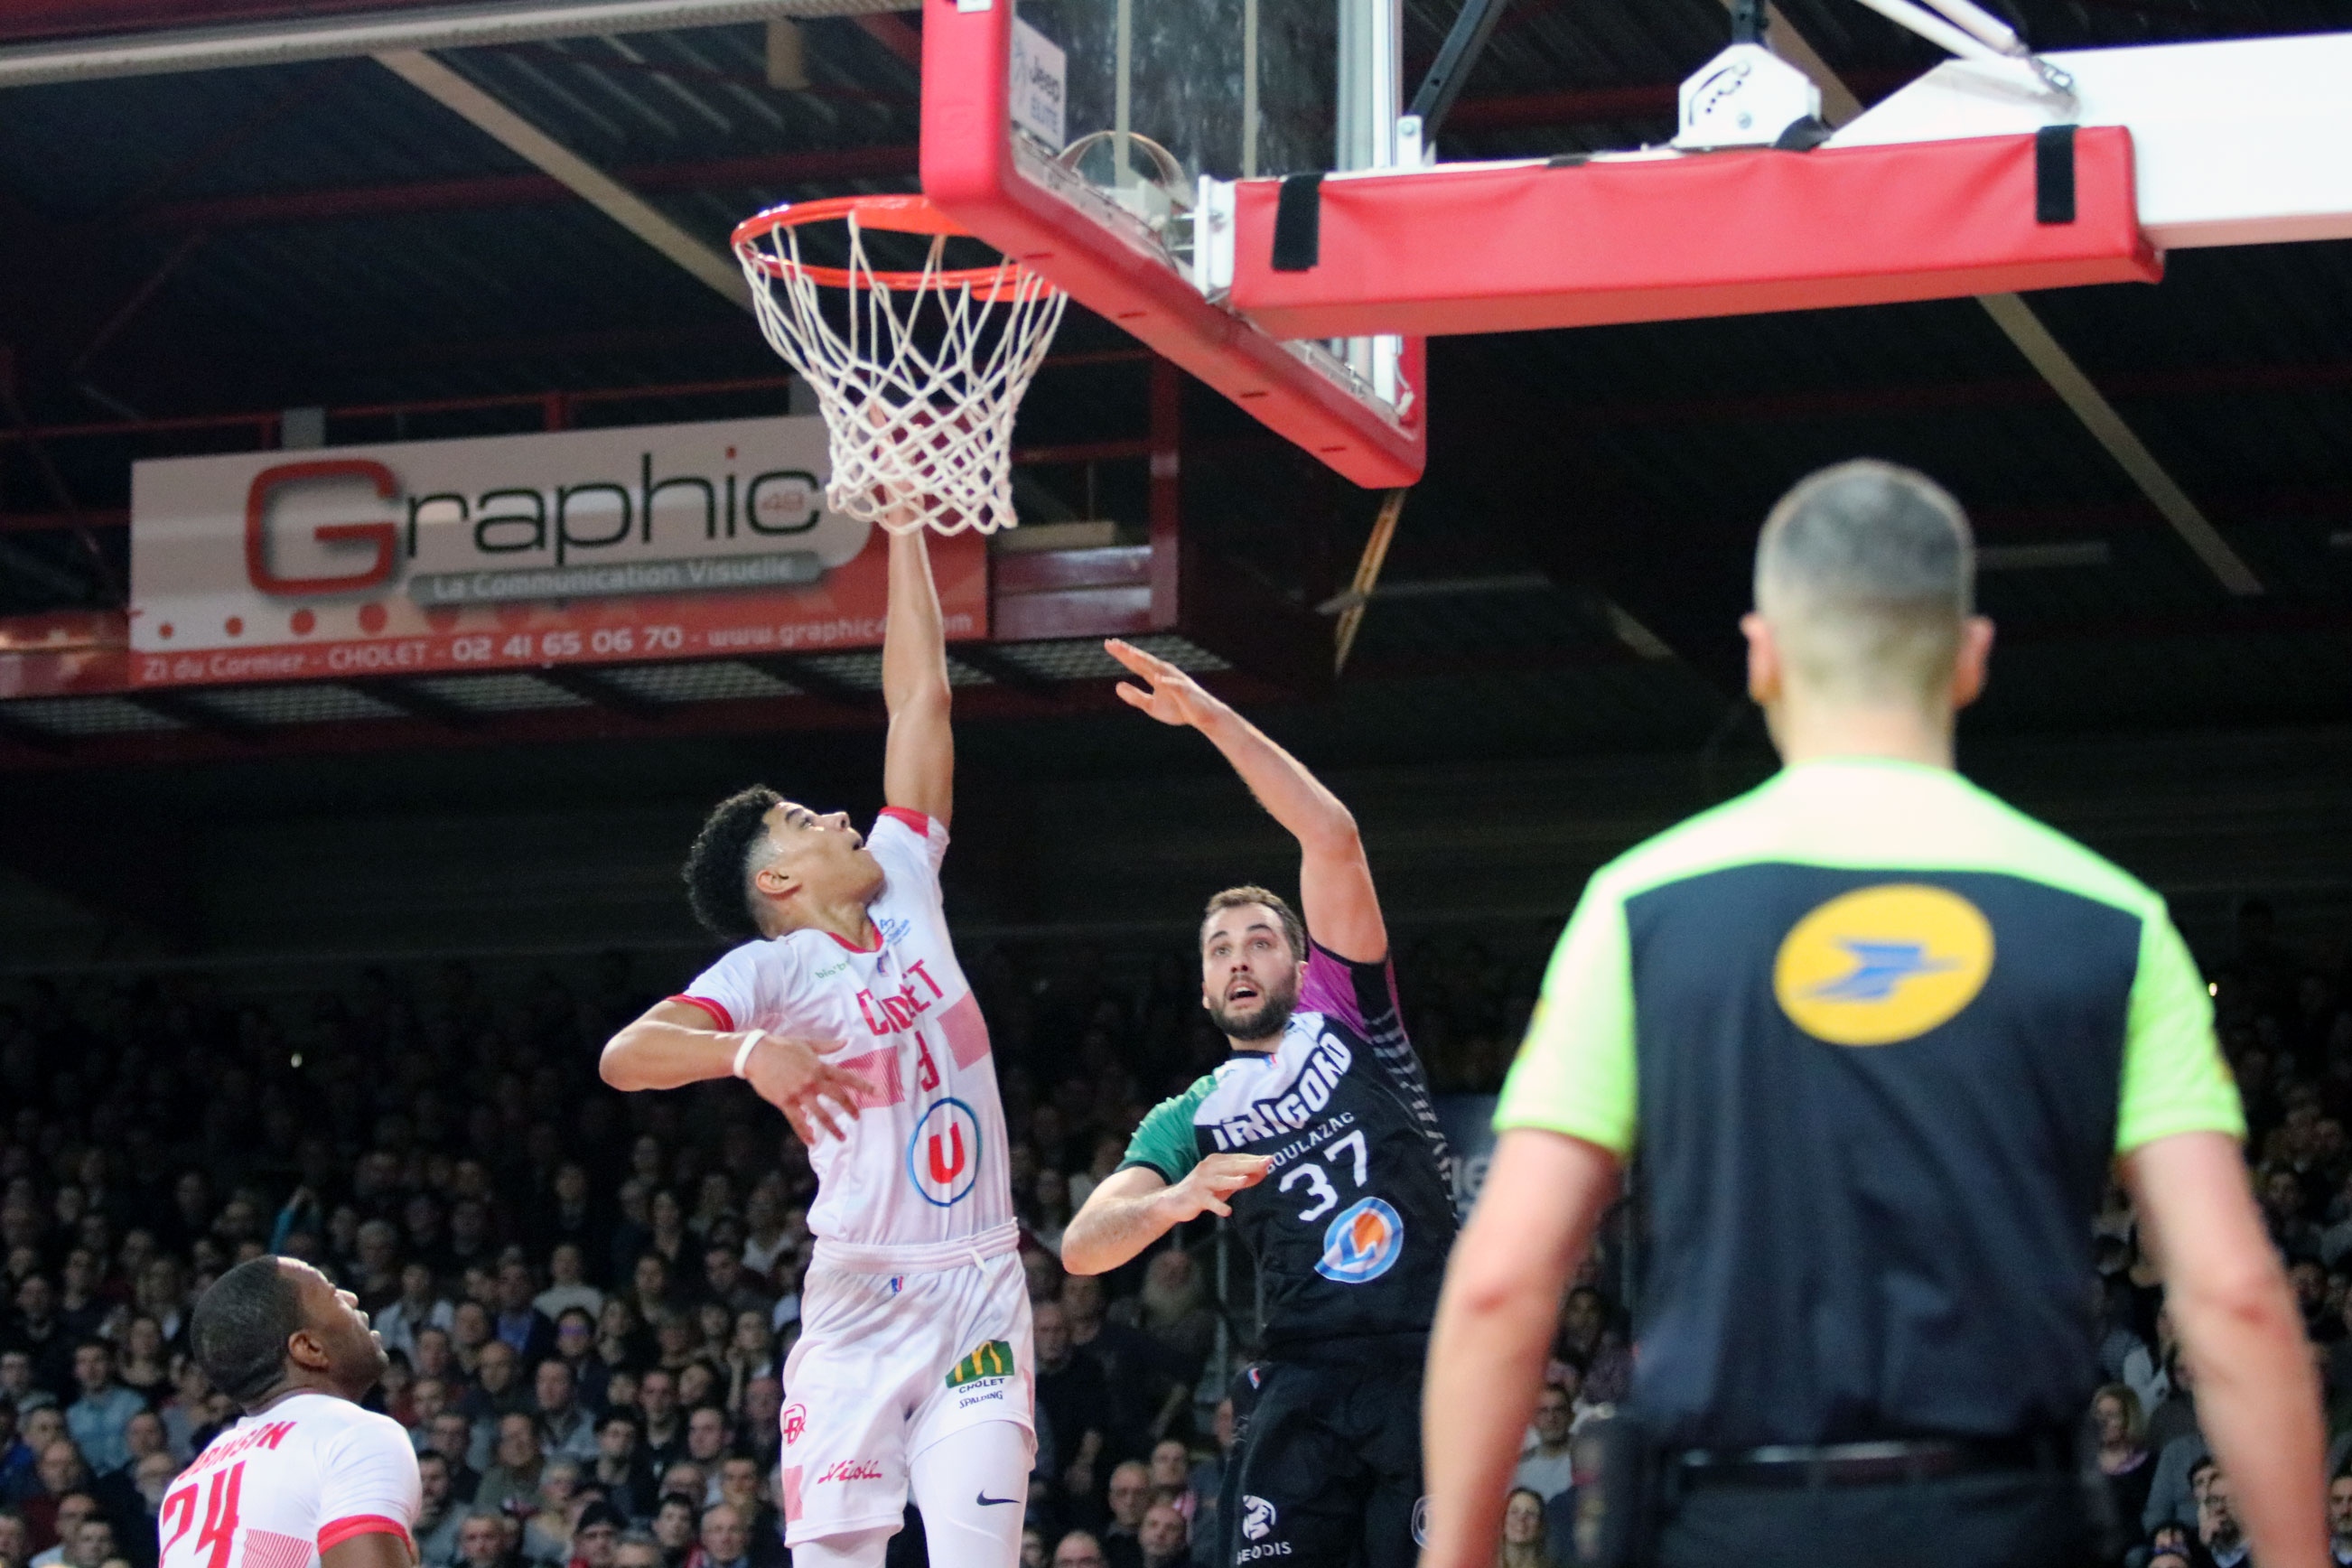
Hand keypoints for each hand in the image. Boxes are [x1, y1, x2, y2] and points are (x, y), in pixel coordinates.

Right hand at [740, 1034, 873, 1144]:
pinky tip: (812, 1140)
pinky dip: (805, 1132)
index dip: (861, 1085)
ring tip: (841, 1137)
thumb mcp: (807, 1043)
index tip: (875, 1092)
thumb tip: (846, 1041)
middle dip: (850, 1108)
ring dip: (832, 1127)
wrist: (757, 1054)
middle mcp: (812, 1081)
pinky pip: (797, 1120)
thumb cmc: (782, 1046)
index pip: (845, 1077)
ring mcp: (799, 1093)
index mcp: (819, 1066)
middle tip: (857, 1118)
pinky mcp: (785, 1102)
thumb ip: (827, 1046)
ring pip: (820, 1114)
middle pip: (837, 1097)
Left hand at [1106, 639, 1227, 729]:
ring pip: (1157, 668)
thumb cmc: (1178, 709)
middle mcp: (1164, 673)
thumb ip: (1135, 696)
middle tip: (1112, 642)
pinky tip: (1157, 679)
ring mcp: (1175, 680)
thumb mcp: (1151, 705)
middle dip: (1128, 652)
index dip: (1122, 654)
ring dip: (1144, 660)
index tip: (1108, 644)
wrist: (1203, 717)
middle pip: (1143, 661)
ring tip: (1130, 654)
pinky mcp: (1185, 691)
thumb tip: (1117, 686)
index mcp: (1156, 675)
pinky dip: (1167, 682)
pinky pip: (1175, 686)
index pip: (1136, 663)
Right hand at [1157, 1154, 1273, 1221]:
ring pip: (1220, 1180)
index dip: (1254, 1158)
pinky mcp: (1196, 1197)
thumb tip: (1264, 1173)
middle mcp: (1208, 1168)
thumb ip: (1242, 1178)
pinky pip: (1209, 1202)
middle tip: (1267, 1163)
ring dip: (1232, 1180)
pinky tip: (1227, 1211)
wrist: (1174, 1202)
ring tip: (1245, 1180)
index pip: (1238, 1158)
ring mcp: (1201, 1182)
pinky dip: (1218, 1206)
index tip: (1271, 1159)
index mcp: (1216, 1161)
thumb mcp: (1224, 1183)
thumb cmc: (1204, 1190)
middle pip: (1232, 1166)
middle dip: (1250, 1164)